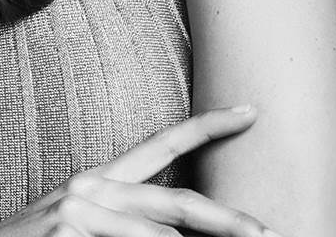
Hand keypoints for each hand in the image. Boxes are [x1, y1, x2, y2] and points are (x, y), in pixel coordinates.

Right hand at [0, 105, 285, 236]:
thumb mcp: (84, 226)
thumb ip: (128, 222)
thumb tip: (177, 234)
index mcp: (100, 180)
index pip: (163, 145)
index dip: (208, 128)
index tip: (250, 111)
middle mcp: (92, 187)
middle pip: (176, 198)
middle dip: (227, 218)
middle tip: (267, 231)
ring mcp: (79, 211)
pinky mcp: (69, 234)